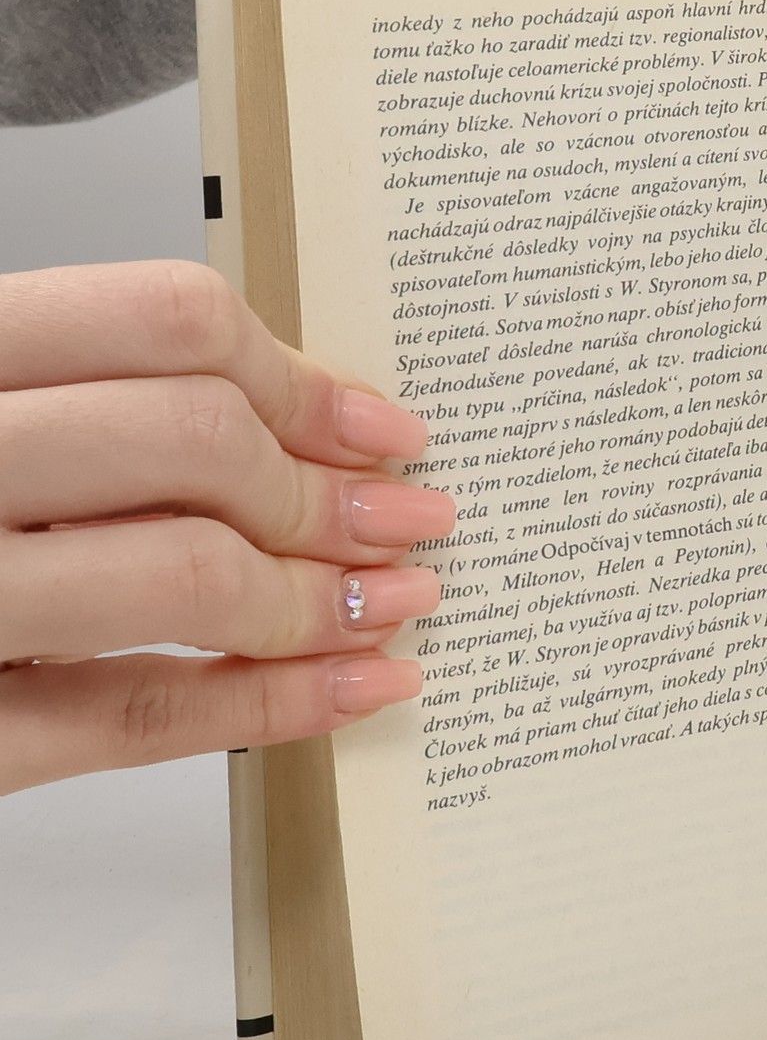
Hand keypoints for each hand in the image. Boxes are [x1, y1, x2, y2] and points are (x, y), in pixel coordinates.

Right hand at [0, 262, 452, 794]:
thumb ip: (86, 406)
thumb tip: (307, 421)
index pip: (160, 320)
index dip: (302, 375)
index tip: (383, 427)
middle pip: (192, 440)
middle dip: (329, 492)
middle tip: (409, 521)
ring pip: (183, 573)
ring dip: (322, 596)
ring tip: (395, 602)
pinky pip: (136, 720)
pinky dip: (272, 704)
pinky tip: (355, 688)